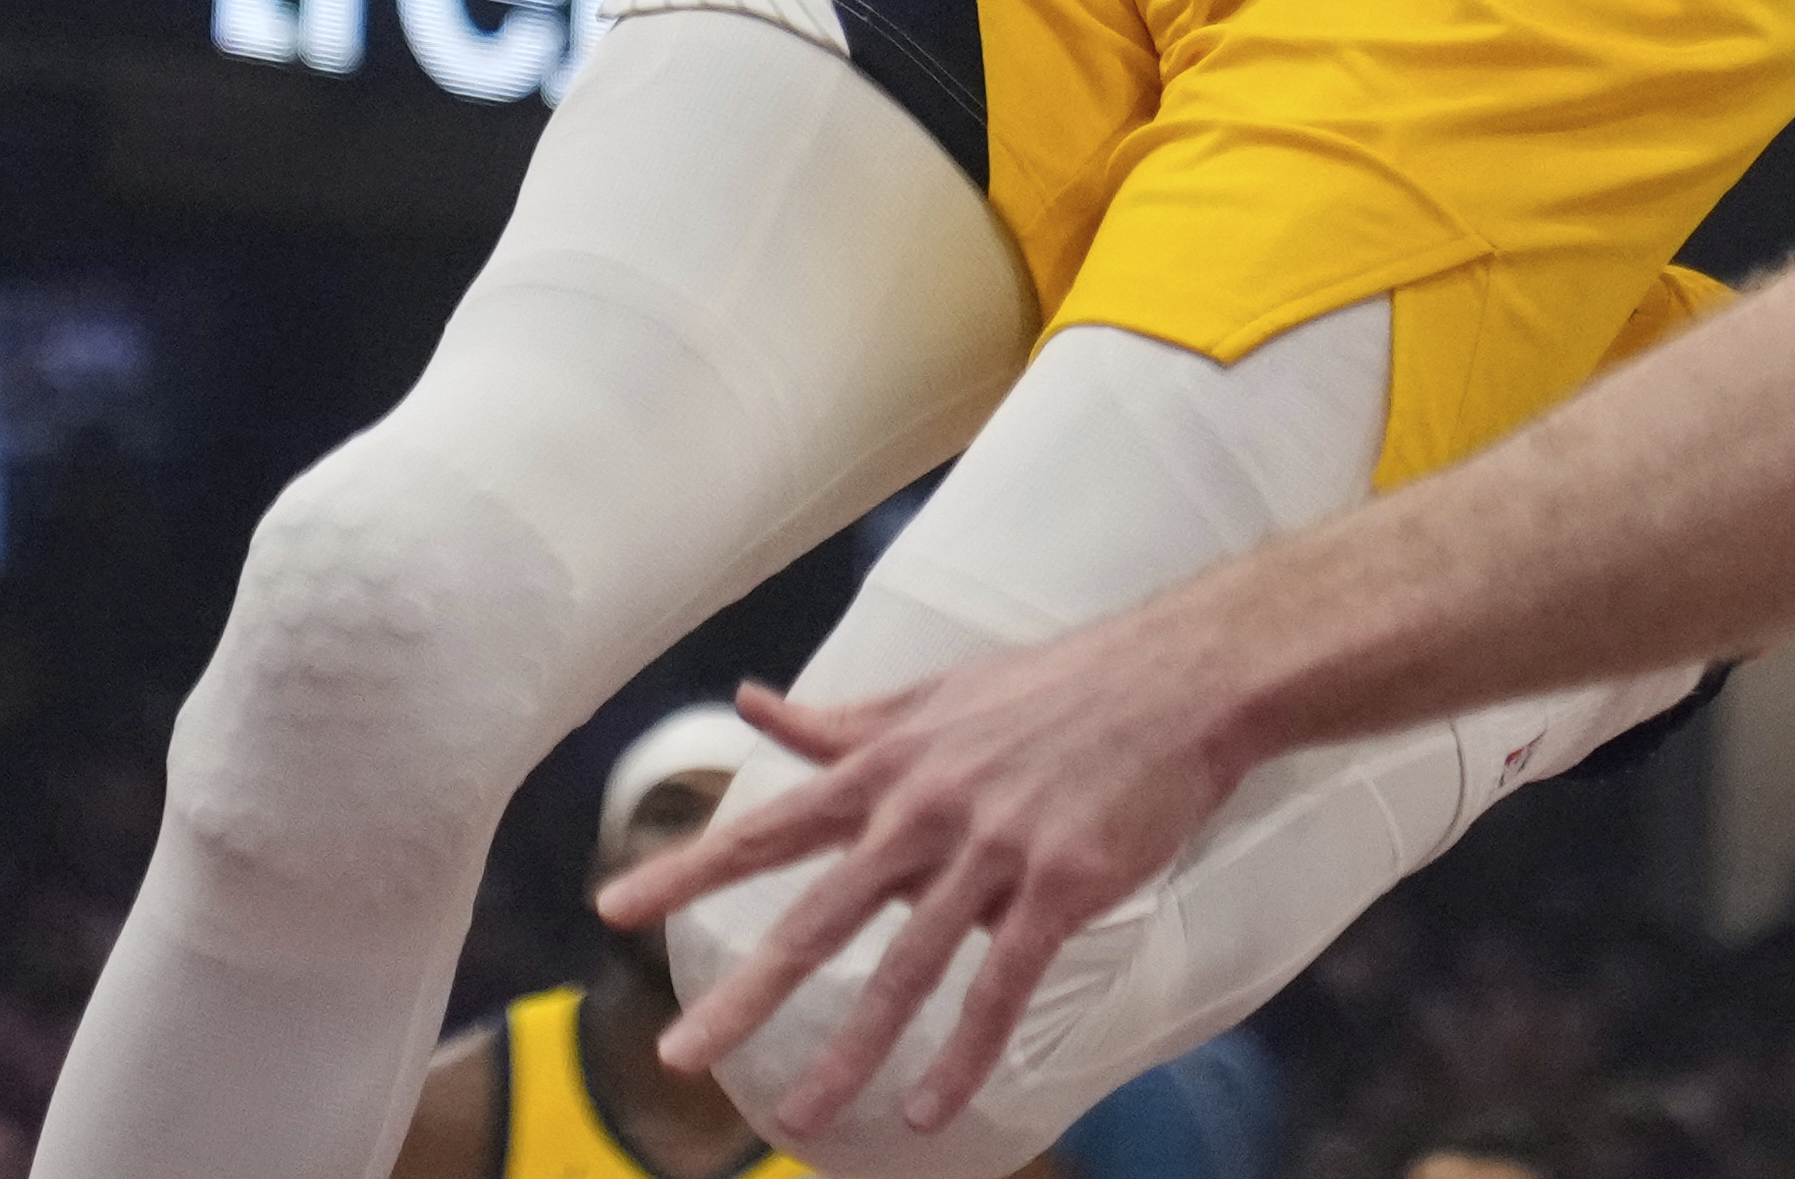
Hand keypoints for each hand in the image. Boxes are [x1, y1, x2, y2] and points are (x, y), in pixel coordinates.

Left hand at [595, 636, 1252, 1141]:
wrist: (1179, 679)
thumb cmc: (1059, 684)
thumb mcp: (938, 695)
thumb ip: (843, 723)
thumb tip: (753, 704)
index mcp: (888, 766)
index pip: (769, 827)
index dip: (688, 870)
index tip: (615, 909)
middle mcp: (923, 812)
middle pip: (817, 918)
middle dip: (743, 994)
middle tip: (677, 1057)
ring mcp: (990, 852)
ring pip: (903, 970)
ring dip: (849, 1051)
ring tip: (799, 1114)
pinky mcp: (1057, 888)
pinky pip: (997, 987)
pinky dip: (964, 1054)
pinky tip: (929, 1109)